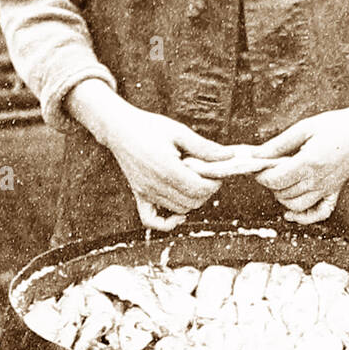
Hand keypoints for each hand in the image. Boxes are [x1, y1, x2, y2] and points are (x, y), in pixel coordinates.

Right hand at [81, 97, 234, 220]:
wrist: (118, 128)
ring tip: (193, 182)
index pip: (200, 189)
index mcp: (167, 168)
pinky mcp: (138, 195)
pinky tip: (179, 214)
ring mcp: (145, 192)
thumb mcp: (179, 132)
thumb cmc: (148, 127)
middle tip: (208, 175)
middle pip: (192, 202)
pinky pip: (151, 220)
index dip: (214, 183)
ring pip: (179, 210)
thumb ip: (205, 147)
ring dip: (192, 200)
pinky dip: (167, 222)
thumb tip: (229, 156)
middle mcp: (155, 185)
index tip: (217, 171)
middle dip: (206, 191)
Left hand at [250, 80, 348, 223]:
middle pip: (282, 193)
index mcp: (309, 162)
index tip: (258, 167)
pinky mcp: (335, 191)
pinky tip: (291, 213)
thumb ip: (278, 144)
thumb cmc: (335, 125)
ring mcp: (328, 188)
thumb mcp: (304, 128)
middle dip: (270, 184)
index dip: (261, 176)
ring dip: (282, 197)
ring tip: (280, 182)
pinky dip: (304, 217)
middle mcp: (318, 180)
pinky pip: (319, 213)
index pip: (275, 180)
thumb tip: (256, 155)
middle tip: (267, 170)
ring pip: (296, 206)